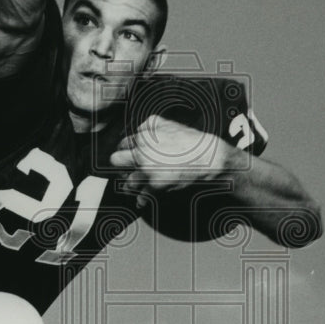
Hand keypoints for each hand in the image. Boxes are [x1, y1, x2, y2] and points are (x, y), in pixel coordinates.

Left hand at [110, 115, 232, 204]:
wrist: (208, 158)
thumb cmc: (190, 140)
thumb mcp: (168, 124)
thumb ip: (147, 125)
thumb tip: (135, 131)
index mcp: (142, 138)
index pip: (122, 144)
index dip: (126, 149)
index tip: (129, 154)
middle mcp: (141, 155)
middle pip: (115, 162)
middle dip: (121, 165)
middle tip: (127, 168)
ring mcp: (147, 172)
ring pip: (126, 182)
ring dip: (131, 183)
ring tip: (136, 183)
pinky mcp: (156, 187)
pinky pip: (141, 197)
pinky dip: (141, 199)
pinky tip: (142, 198)